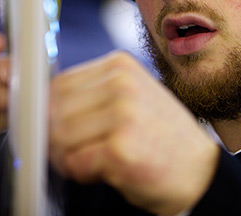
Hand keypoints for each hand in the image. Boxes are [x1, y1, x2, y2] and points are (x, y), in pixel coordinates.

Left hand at [49, 51, 219, 215]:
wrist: (201, 172)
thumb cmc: (162, 137)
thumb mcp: (132, 99)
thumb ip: (93, 94)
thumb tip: (40, 105)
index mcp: (121, 66)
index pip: (59, 83)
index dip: (52, 112)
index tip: (61, 130)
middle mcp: (122, 85)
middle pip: (54, 110)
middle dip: (56, 138)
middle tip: (78, 152)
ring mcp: (122, 115)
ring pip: (59, 137)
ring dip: (68, 157)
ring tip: (94, 161)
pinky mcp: (120, 149)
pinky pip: (74, 163)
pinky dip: (83, 174)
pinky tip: (107, 171)